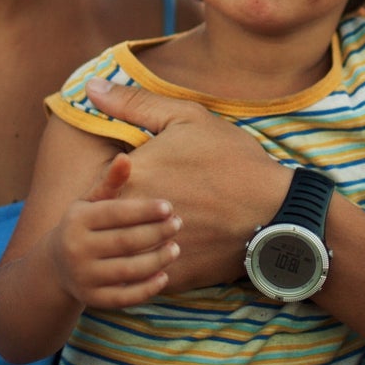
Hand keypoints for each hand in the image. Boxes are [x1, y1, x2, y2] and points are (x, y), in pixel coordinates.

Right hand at [46, 153, 182, 309]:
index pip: (115, 214)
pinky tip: (164, 276)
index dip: (144, 211)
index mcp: (77, 220)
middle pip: (125, 242)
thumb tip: (125, 158)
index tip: (169, 207)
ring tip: (175, 249)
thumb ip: (110, 182)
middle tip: (178, 224)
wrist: (56, 266)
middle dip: (156, 233)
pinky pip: (124, 297)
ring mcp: (83, 277)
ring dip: (157, 260)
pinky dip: (147, 289)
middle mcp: (76, 249)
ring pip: (128, 271)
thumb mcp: (90, 202)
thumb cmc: (84, 226)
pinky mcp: (92, 300)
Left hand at [87, 77, 289, 289]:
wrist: (275, 211)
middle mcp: (134, 216)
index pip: (95, 188)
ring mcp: (150, 250)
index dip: (108, 185)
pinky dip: (153, 265)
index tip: (127, 182)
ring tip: (156, 232)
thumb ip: (134, 103)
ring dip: (131, 244)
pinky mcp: (171, 277)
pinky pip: (146, 276)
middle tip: (145, 208)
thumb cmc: (231, 160)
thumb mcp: (187, 118)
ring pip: (123, 252)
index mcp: (132, 176)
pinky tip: (176, 250)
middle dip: (117, 216)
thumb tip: (89, 86)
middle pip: (105, 221)